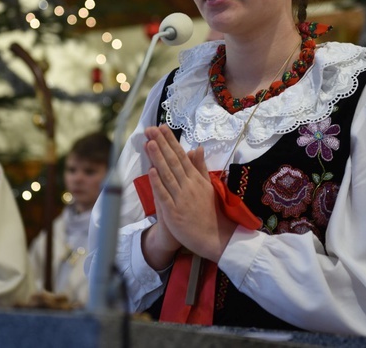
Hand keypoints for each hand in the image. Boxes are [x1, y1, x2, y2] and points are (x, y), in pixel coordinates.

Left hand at [143, 125, 236, 261]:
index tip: (162, 128)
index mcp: (196, 179)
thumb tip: (197, 148)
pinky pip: (165, 196)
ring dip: (158, 159)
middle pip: (173, 162)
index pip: (181, 156)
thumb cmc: (212, 211)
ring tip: (149, 143)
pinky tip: (151, 171)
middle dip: (161, 144)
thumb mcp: (208, 186)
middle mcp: (189, 186)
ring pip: (167, 175)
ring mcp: (181, 199)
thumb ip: (200, 167)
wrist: (216, 238)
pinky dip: (158, 183)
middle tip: (151, 129)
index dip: (171, 141)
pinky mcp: (174, 213)